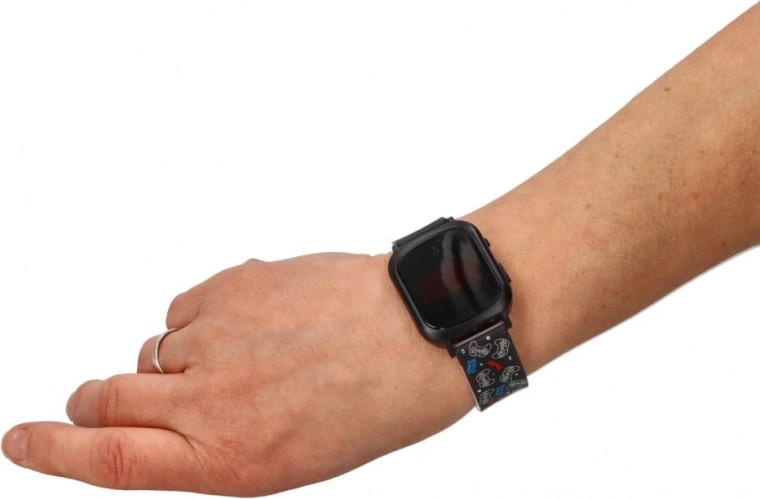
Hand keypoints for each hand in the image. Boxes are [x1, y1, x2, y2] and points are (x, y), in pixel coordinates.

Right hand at [2, 253, 474, 494]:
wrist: (422, 330)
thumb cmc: (374, 401)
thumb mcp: (293, 455)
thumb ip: (218, 442)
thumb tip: (165, 412)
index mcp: (230, 458)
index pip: (111, 458)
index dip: (55, 451)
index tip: (20, 438)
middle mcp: (211, 400)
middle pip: (109, 398)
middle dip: (93, 401)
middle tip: (96, 398)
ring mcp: (216, 336)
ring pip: (153, 350)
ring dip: (175, 360)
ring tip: (242, 358)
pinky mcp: (230, 286)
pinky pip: (186, 310)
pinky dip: (206, 321)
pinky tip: (257, 324)